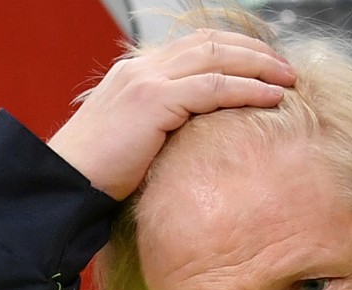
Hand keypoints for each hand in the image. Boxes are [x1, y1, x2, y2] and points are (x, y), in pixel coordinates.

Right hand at [48, 29, 296, 199]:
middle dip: (254, 53)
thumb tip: (195, 141)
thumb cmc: (95, 175)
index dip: (234, 51)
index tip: (263, 66)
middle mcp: (141, 68)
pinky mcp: (154, 101)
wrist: (63, 182)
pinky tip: (270, 97)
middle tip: (286, 69)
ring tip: (288, 79)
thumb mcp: (131, 142)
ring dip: (259, 66)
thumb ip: (161, 129)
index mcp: (135, 74)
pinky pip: (213, 87)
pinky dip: (247, 89)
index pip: (195, 47)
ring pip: (217, 58)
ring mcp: (147, 81)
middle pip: (211, 43)